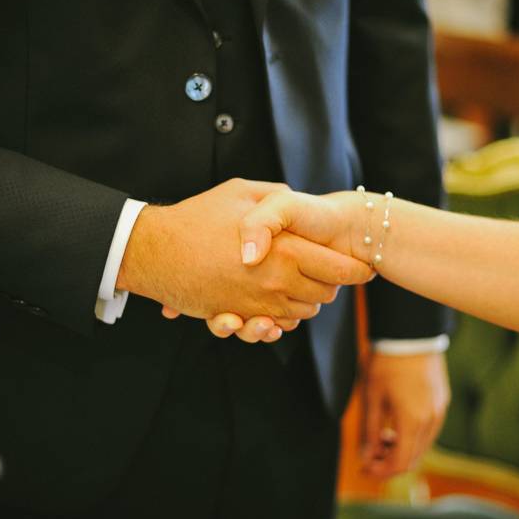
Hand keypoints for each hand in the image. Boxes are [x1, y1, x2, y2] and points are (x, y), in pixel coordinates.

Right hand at [118, 179, 372, 320]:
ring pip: (302, 314)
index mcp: (285, 250)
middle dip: (331, 285)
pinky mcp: (238, 317)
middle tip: (330, 271)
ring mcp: (257, 305)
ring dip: (307, 302)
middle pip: (325, 295)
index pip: (339, 269)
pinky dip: (282, 317)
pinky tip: (278, 300)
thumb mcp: (240, 192)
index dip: (357, 271)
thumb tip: (295, 199)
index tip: (364, 268)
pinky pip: (274, 326)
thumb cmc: (196, 218)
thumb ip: (276, 198)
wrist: (154, 252)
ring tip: (303, 283)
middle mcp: (276, 282)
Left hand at [360, 351, 449, 477]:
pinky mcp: (442, 402)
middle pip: (413, 458)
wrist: (410, 335)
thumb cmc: (387, 364)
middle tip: (369, 456)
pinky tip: (396, 425)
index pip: (400, 463)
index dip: (381, 471)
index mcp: (412, 421)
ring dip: (401, 449)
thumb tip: (366, 458)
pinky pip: (428, 431)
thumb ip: (369, 432)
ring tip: (381, 437)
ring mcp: (439, 411)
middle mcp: (431, 421)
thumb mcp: (372, 398)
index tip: (364, 469)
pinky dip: (412, 437)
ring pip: (422, 446)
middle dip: (389, 462)